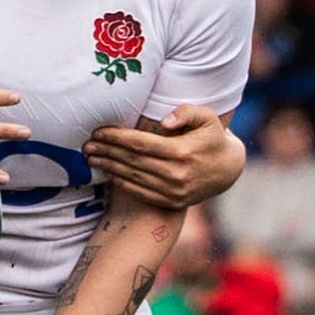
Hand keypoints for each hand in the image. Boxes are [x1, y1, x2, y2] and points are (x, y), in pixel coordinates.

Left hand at [85, 106, 245, 209]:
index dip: (117, 138)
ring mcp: (174, 191)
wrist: (228, 169)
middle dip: (107, 152)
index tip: (99, 132)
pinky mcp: (171, 202)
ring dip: (109, 167)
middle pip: (132, 161)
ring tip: (91, 158)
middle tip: (86, 145)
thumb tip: (163, 121)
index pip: (141, 144)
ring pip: (133, 177)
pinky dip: (121, 182)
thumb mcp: (207, 117)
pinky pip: (140, 191)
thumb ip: (186, 112)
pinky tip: (108, 172)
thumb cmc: (212, 136)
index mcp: (183, 152)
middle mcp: (177, 174)